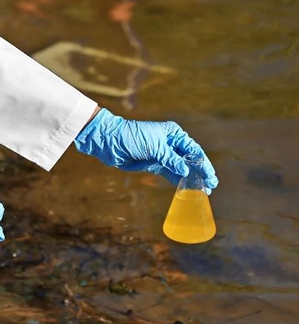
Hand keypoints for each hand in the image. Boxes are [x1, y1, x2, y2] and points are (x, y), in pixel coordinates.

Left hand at [74, 108, 217, 191]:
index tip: (210, 176)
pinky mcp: (154, 164)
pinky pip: (170, 173)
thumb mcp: (155, 147)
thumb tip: (185, 171)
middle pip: (190, 159)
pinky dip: (178, 180)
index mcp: (173, 133)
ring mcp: (163, 155)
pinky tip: (187, 189)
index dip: (203, 163)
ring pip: (181, 168)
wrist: (112, 142)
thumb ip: (171, 159)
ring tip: (203, 190)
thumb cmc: (133, 138)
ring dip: (191, 178)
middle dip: (201, 172)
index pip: (193, 150)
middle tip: (211, 185)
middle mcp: (170, 143)